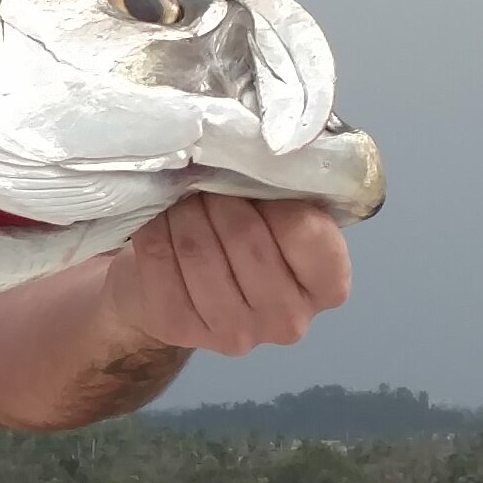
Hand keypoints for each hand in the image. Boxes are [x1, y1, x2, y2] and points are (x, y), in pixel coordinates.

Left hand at [104, 190, 353, 363]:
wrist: (183, 286)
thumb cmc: (242, 236)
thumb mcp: (279, 214)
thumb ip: (284, 193)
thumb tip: (254, 150)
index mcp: (327, 287)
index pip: (308, 233)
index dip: (275, 194)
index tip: (253, 173)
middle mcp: (288, 320)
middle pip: (246, 237)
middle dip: (220, 197)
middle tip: (206, 178)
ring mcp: (234, 332)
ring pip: (198, 249)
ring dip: (184, 211)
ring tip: (183, 196)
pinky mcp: (179, 327)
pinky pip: (160, 261)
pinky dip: (155, 229)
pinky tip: (159, 220)